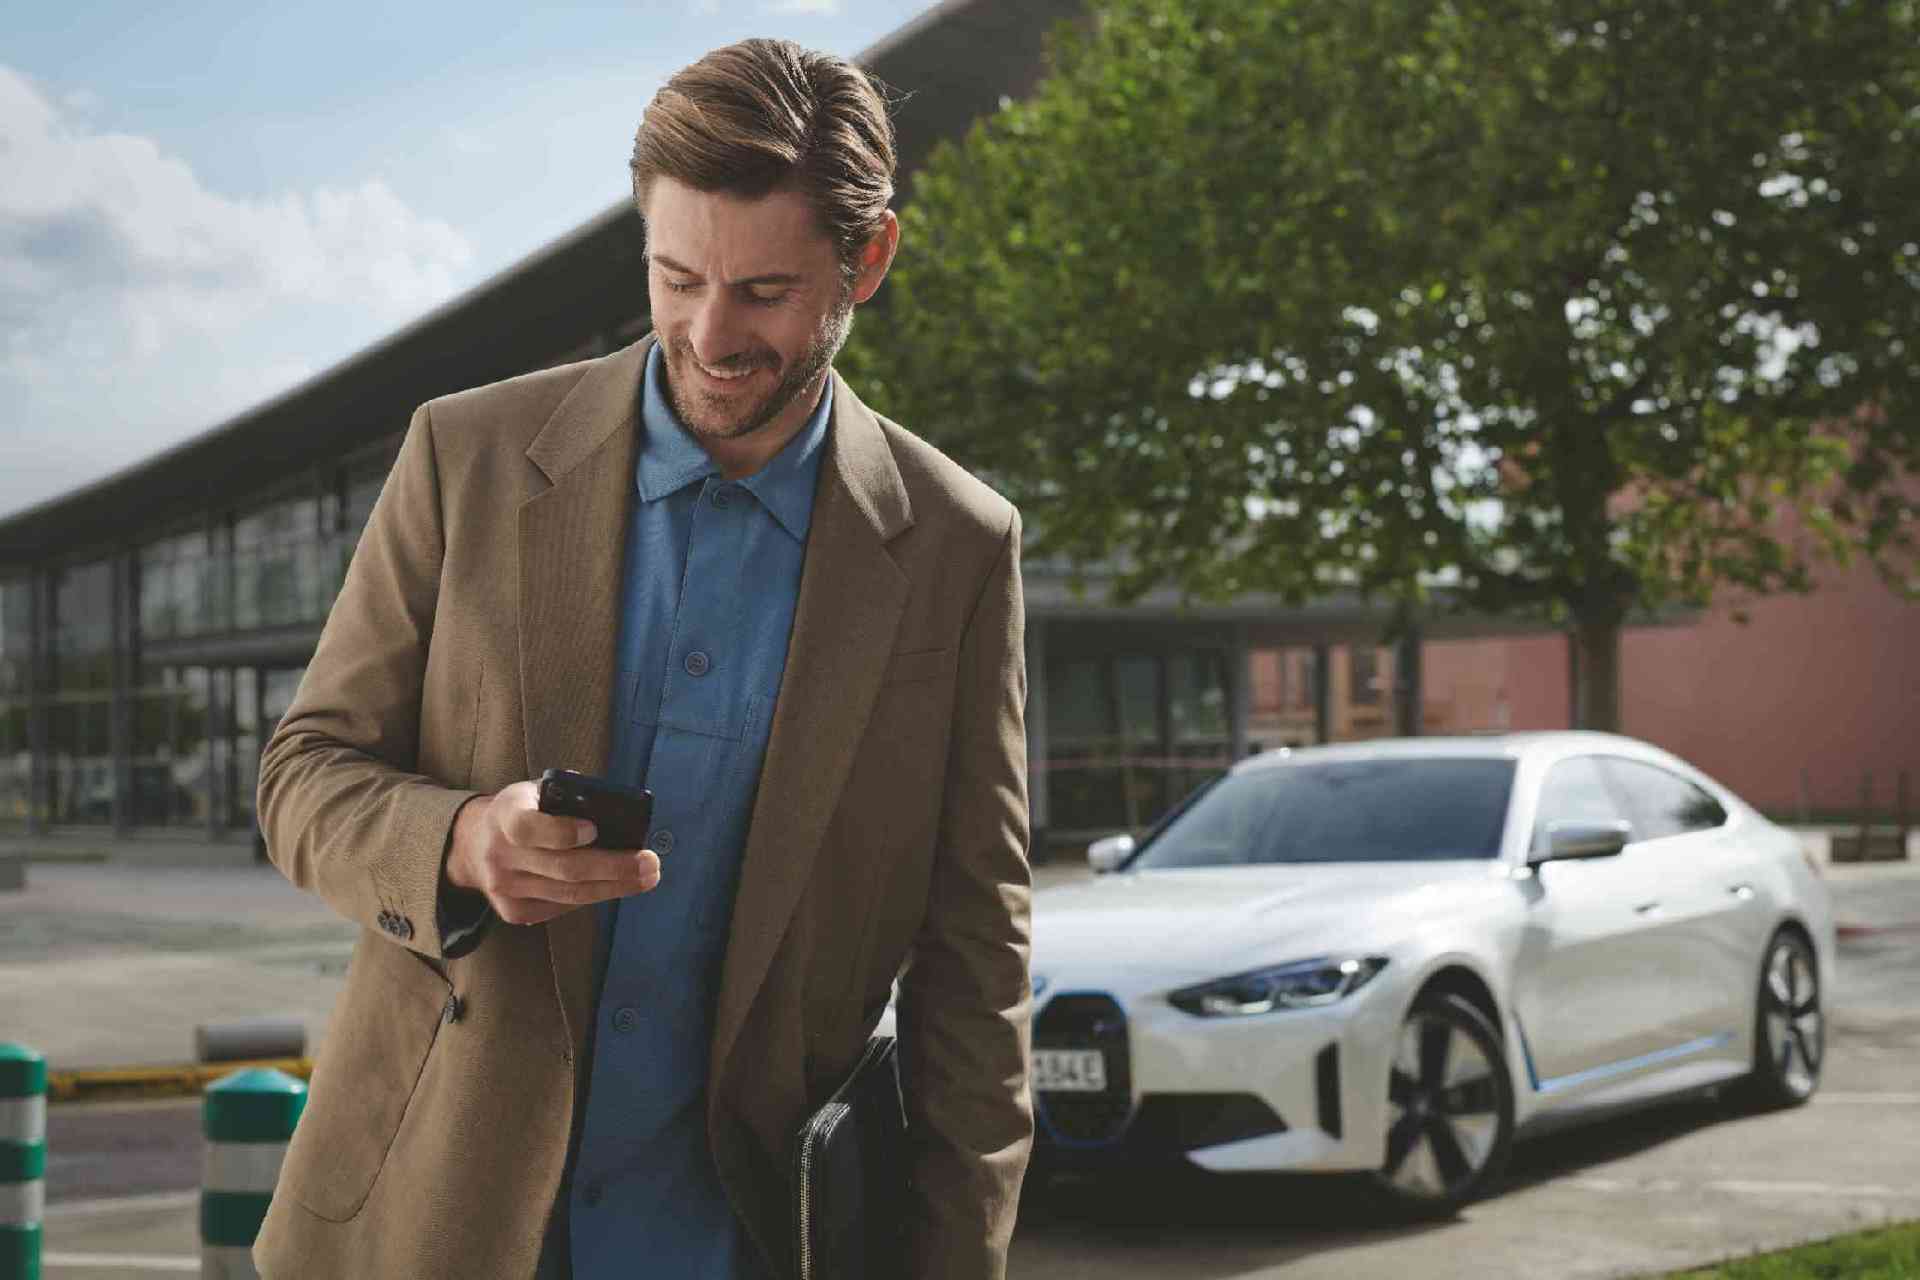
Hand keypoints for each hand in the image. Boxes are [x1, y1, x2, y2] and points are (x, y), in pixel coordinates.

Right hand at [445, 780, 661, 925]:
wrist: (474, 844)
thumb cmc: (521, 811)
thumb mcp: (535, 791)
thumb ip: (568, 796)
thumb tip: (616, 809)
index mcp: (505, 816)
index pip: (529, 828)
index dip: (563, 832)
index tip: (595, 830)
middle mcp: (500, 855)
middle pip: (564, 868)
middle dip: (614, 867)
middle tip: (649, 863)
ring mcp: (505, 888)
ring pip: (569, 893)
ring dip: (614, 887)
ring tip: (646, 878)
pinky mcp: (513, 911)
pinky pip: (562, 906)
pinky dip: (593, 895)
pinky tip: (615, 886)